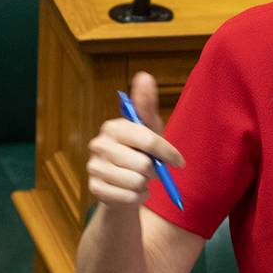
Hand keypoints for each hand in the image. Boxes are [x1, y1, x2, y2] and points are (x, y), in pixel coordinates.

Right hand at [85, 71, 182, 209]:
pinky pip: (128, 197)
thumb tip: (144, 75)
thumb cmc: (139, 153)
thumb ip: (146, 105)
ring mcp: (93, 167)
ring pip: (136, 182)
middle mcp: (98, 144)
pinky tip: (131, 191)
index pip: (148, 139)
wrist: (123, 184)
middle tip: (150, 170)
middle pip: (143, 164)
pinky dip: (136, 198)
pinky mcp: (94, 189)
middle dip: (153, 171)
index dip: (167, 152)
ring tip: (138, 180)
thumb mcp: (148, 129)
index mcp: (113, 126)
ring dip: (144, 185)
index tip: (178, 162)